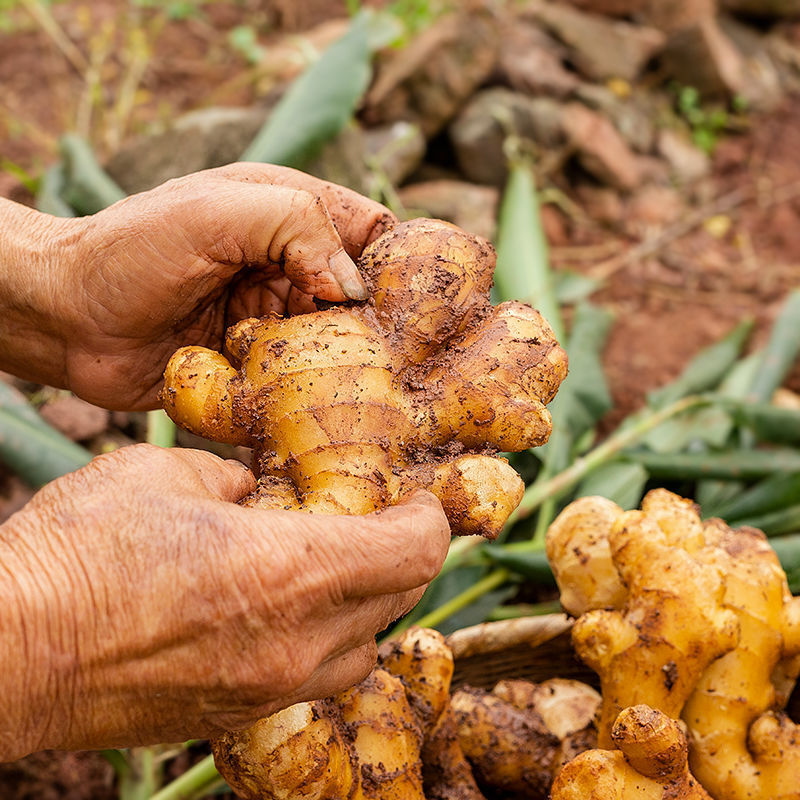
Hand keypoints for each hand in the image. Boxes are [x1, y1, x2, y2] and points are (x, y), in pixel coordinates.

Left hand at [0, 164, 394, 409]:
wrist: (66, 319)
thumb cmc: (133, 250)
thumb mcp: (218, 212)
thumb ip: (297, 227)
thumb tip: (354, 288)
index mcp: (289, 215)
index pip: (372, 232)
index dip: (400, 259)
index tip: (417, 299)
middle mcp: (289, 269)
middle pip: (361, 298)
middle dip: (375, 324)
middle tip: (387, 354)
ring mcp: (273, 320)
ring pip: (336, 346)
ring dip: (341, 364)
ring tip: (347, 383)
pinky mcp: (255, 366)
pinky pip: (298, 383)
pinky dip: (306, 394)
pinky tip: (309, 405)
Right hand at [0, 444, 448, 758]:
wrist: (10, 651)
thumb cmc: (79, 553)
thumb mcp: (163, 477)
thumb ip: (230, 482)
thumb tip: (254, 492)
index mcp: (289, 571)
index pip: (411, 552)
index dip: (429, 521)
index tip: (419, 501)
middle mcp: (295, 641)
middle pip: (398, 600)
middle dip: (402, 556)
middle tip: (380, 522)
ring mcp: (269, 688)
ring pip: (362, 649)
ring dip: (366, 605)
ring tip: (335, 568)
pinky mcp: (236, 716)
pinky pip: (313, 678)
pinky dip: (323, 642)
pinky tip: (286, 612)